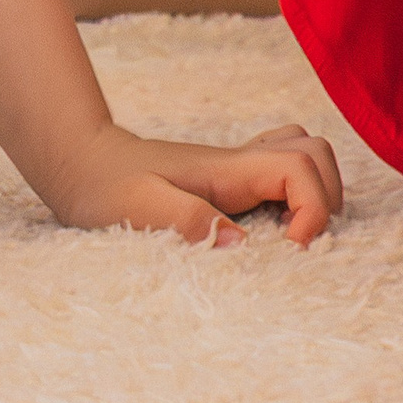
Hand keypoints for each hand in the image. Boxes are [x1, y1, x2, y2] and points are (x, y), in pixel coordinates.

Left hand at [44, 120, 341, 247]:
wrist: (79, 161)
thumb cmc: (103, 186)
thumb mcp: (135, 207)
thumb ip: (185, 220)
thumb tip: (239, 241)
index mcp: (227, 168)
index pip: (299, 166)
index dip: (312, 209)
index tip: (289, 248)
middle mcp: (240, 163)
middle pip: (316, 155)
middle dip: (324, 200)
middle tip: (294, 242)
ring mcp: (237, 168)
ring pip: (305, 157)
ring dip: (314, 196)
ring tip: (287, 238)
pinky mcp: (229, 180)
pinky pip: (283, 171)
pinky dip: (295, 195)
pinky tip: (268, 229)